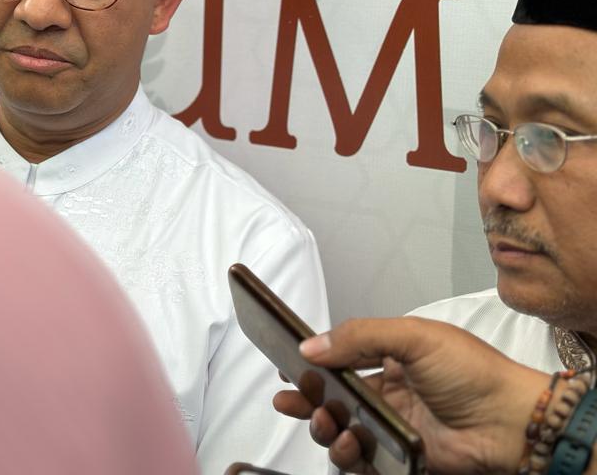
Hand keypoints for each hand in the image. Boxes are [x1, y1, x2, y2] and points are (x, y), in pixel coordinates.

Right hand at [273, 317, 548, 474]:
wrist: (511, 423)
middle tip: (290, 400)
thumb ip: (359, 336)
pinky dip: (346, 455)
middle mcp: (388, 393)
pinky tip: (347, 443)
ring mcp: (391, 427)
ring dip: (324, 427)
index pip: (340, 358)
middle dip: (306, 399)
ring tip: (327, 423)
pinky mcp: (398, 458)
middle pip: (332, 397)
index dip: (312, 362)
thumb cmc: (473, 373)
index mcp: (390, 358)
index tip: (287, 366)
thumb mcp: (414, 337)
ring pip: (340, 430)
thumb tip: (311, 345)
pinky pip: (360, 461)